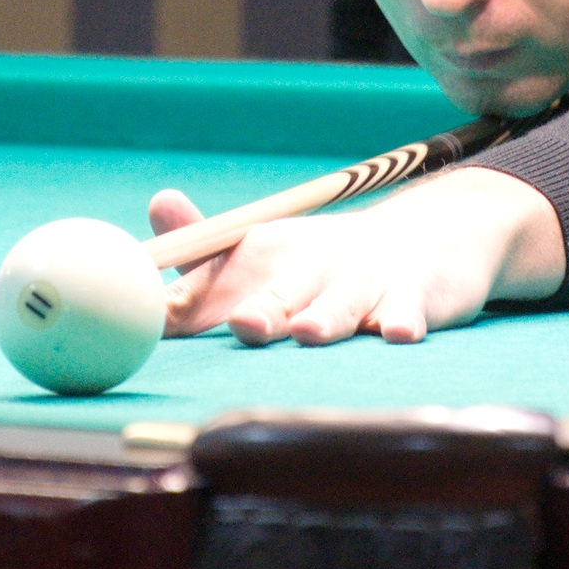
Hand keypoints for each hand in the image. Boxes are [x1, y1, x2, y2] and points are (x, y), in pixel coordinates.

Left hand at [150, 166, 563, 346]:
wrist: (427, 235)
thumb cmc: (325, 262)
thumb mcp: (265, 254)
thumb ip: (202, 260)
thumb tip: (141, 236)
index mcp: (265, 256)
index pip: (219, 282)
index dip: (190, 303)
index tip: (164, 318)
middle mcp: (311, 267)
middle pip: (281, 292)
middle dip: (263, 309)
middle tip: (243, 323)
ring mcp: (364, 282)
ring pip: (342, 305)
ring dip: (326, 318)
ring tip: (309, 333)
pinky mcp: (415, 295)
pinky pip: (407, 309)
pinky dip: (402, 320)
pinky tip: (397, 333)